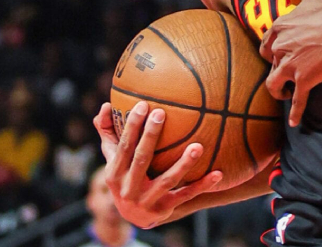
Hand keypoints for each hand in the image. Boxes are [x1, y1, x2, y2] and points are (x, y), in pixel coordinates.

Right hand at [93, 101, 222, 227]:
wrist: (134, 217)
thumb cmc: (125, 176)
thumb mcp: (114, 159)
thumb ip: (108, 133)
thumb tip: (104, 105)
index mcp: (114, 173)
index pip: (124, 146)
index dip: (132, 126)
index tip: (143, 104)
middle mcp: (128, 189)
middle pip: (141, 159)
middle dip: (150, 136)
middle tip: (162, 113)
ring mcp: (146, 201)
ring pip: (168, 180)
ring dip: (184, 164)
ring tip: (199, 146)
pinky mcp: (164, 210)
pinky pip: (185, 196)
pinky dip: (202, 185)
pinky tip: (218, 173)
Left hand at [260, 0, 321, 126]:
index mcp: (281, 27)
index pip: (266, 41)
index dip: (272, 47)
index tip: (278, 51)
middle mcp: (281, 47)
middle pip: (270, 62)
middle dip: (275, 66)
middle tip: (285, 69)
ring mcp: (292, 65)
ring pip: (274, 83)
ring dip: (278, 90)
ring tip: (285, 92)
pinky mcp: (305, 80)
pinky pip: (297, 100)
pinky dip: (295, 113)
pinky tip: (294, 123)